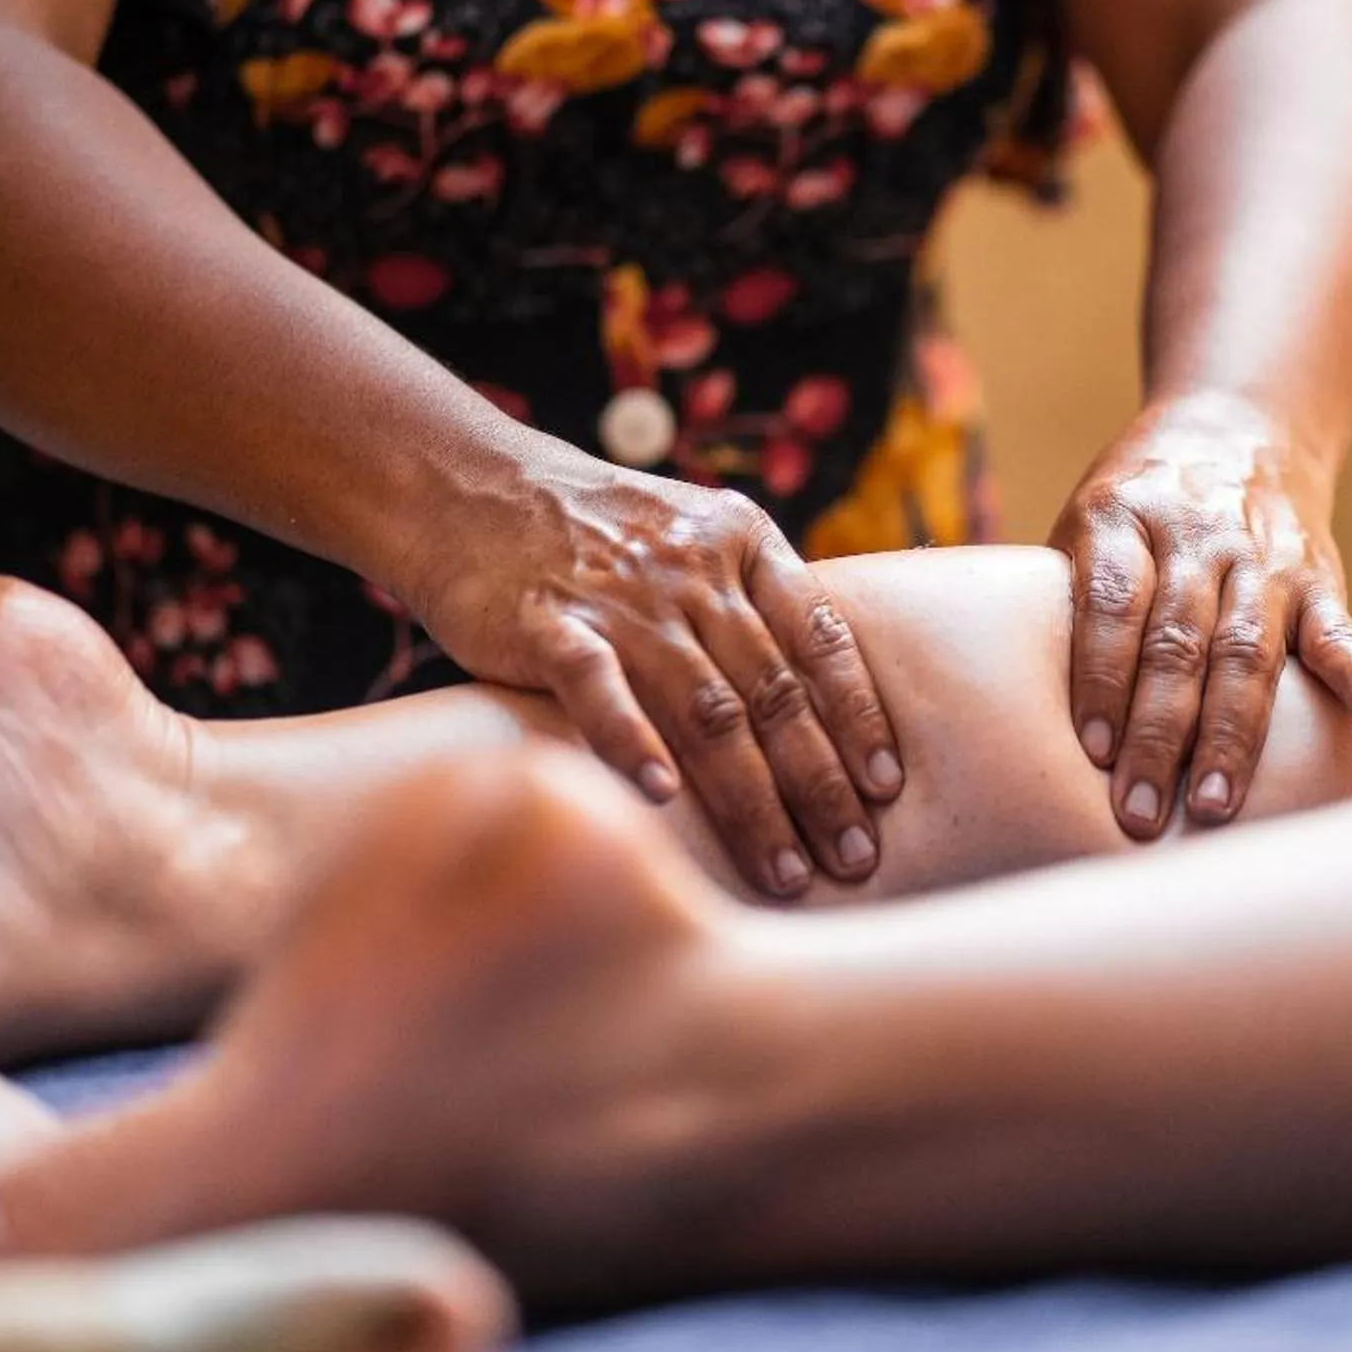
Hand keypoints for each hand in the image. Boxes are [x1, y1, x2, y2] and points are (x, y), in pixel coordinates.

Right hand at [396, 434, 903, 902]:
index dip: (859, 716)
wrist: (463, 480)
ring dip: (752, 799)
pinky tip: (663, 799)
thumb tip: (816, 701)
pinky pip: (599, 688)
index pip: (822, 638)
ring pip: (706, 708)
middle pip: (774, 691)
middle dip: (821, 785)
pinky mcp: (545, 622)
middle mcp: (692, 568)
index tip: (888, 787)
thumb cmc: (587, 529)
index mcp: (742, 540)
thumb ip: (747, 601)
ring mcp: (621, 596)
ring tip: (784, 871)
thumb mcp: (688, 533)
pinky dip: (633, 742)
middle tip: (855, 861)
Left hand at [1051, 392, 1351, 837]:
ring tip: (1211, 805)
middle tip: (1138, 812)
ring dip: (1230, 734)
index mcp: (1121, 518)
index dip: (1102, 679)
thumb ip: (1063, 602)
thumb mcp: (1087, 525)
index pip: (1113, 604)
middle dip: (1157, 733)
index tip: (1090, 754)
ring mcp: (1261, 557)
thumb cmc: (1136, 512)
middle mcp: (1195, 534)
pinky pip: (1339, 628)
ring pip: (1247, 651)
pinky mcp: (1317, 575)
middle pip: (1178, 641)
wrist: (1236, 429)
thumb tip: (1013, 717)